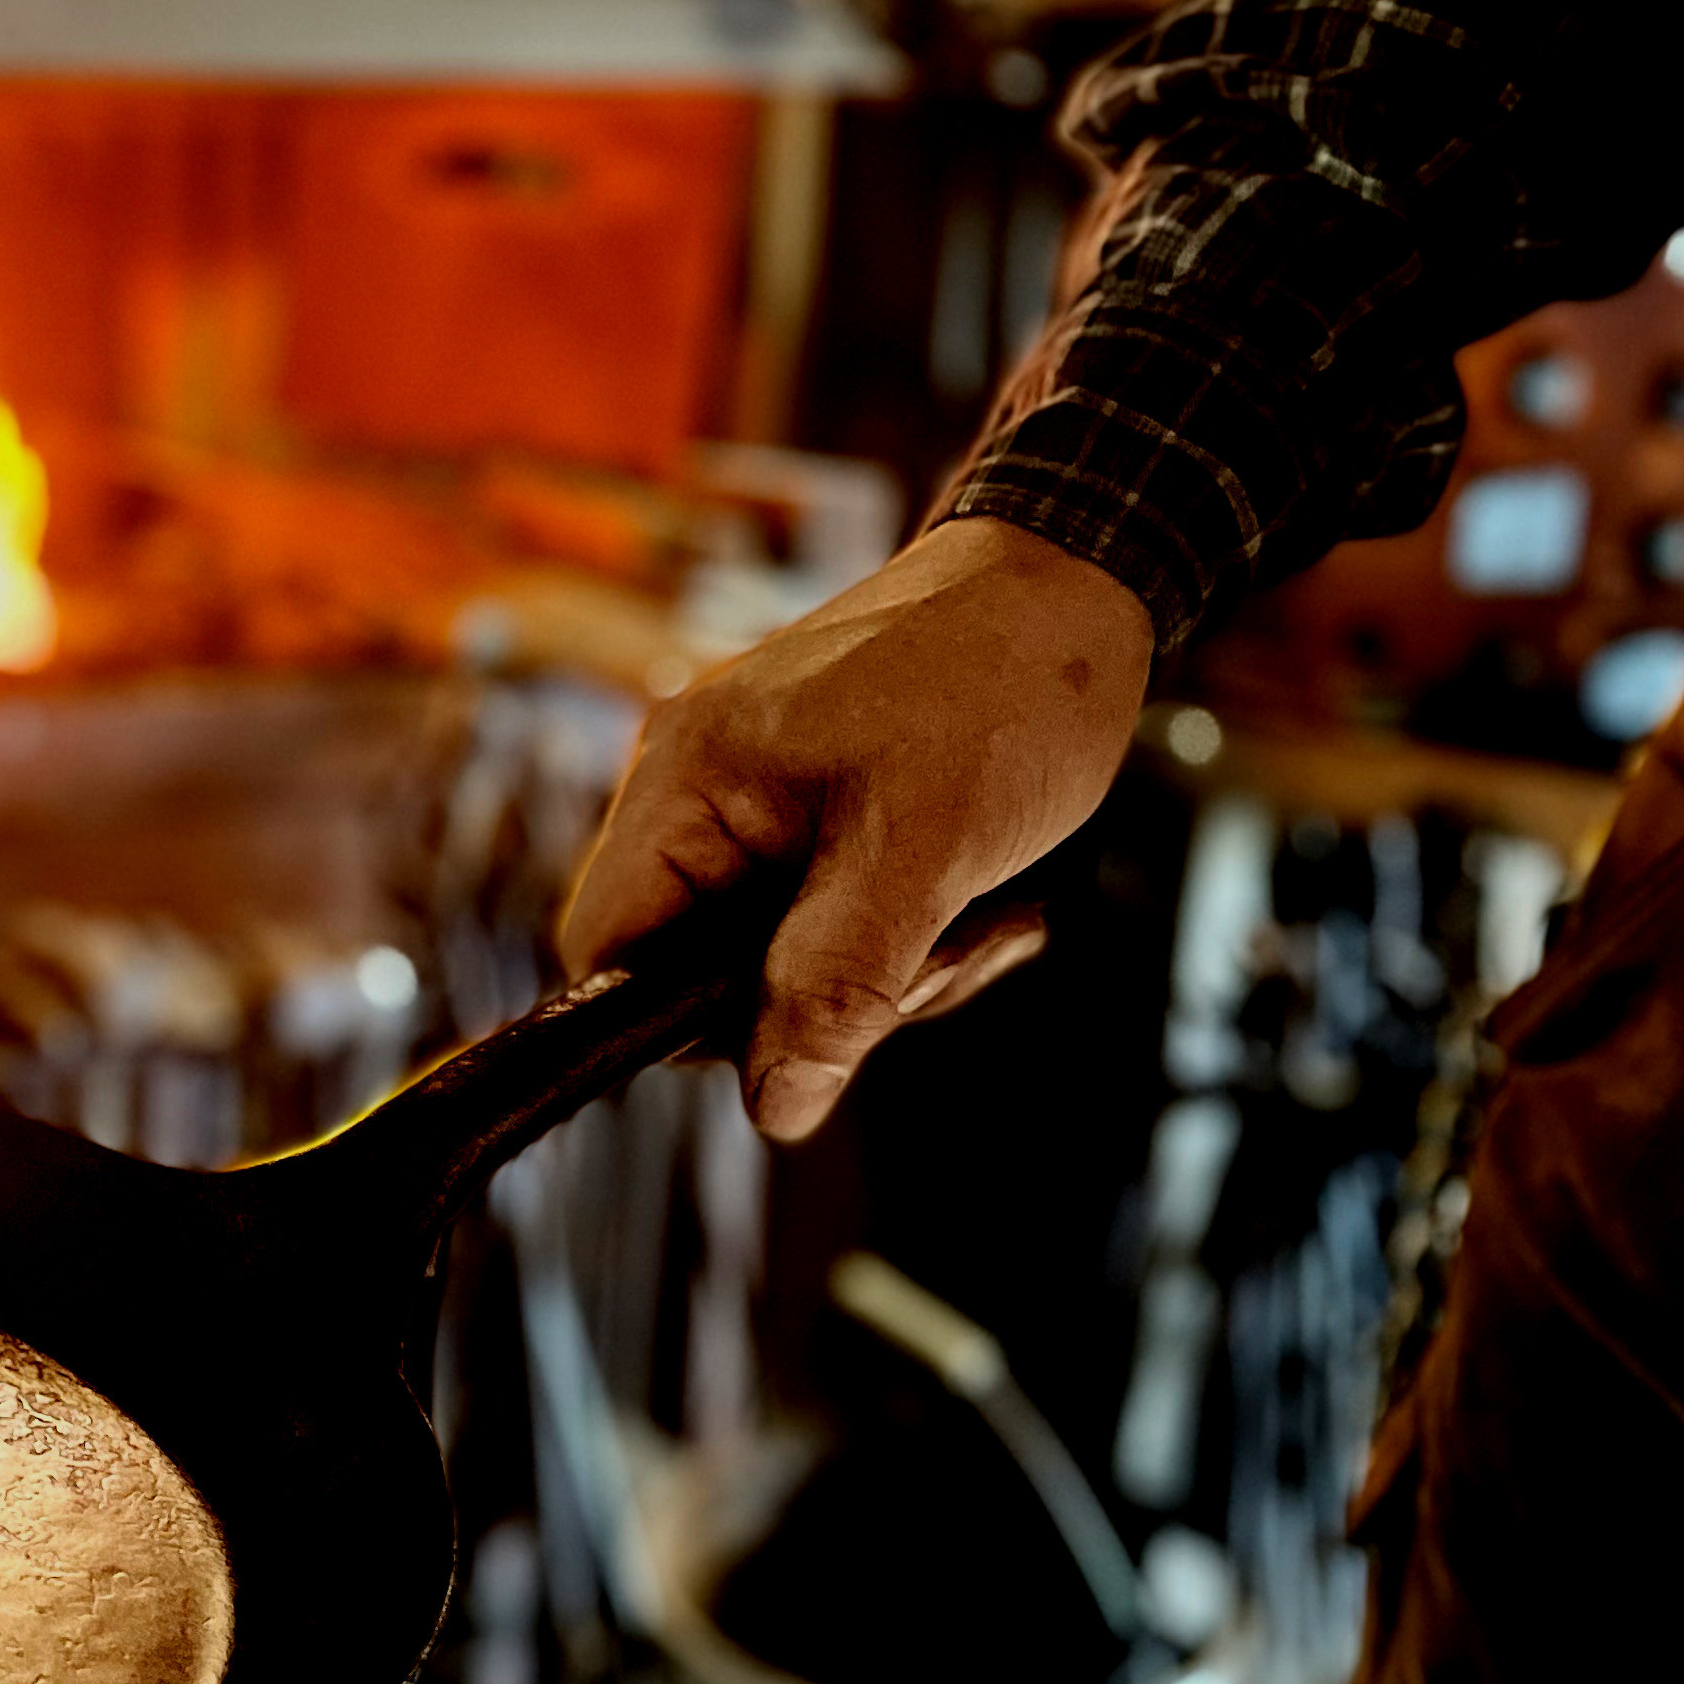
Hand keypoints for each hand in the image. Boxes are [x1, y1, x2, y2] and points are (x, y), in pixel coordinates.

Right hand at [557, 517, 1152, 1139]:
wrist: (1077, 579)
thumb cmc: (1004, 678)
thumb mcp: (927, 848)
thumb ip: (839, 982)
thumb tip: (774, 1104)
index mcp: (686, 781)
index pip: (606, 954)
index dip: (682, 1024)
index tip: (798, 1034)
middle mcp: (697, 791)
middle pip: (696, 975)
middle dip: (820, 999)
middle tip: (929, 958)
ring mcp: (753, 804)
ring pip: (773, 964)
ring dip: (882, 974)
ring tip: (969, 918)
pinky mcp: (810, 815)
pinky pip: (822, 927)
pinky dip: (898, 938)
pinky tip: (970, 904)